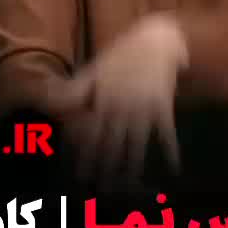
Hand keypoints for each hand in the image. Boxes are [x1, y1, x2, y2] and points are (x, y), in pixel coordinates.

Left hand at [53, 12, 188, 191]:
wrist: (156, 39)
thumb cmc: (123, 53)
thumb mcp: (96, 68)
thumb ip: (76, 89)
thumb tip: (53, 103)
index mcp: (103, 98)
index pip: (91, 132)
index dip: (85, 153)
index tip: (80, 173)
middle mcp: (121, 107)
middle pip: (111, 142)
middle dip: (105, 166)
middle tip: (101, 188)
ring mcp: (143, 107)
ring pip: (136, 142)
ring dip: (132, 164)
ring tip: (129, 184)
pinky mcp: (163, 106)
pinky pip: (166, 132)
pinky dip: (170, 150)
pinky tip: (174, 167)